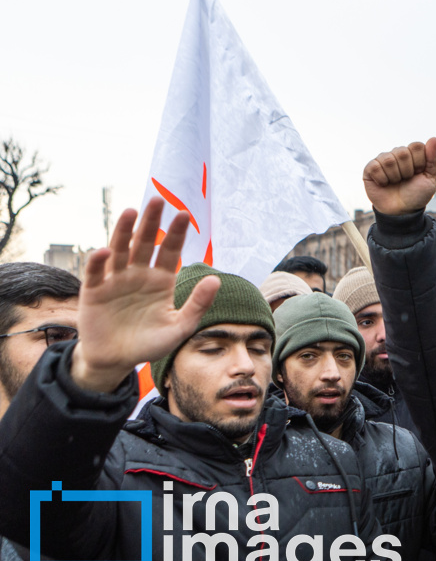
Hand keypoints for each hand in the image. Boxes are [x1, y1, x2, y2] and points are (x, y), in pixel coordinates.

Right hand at [71, 198, 219, 392]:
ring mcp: (115, 280)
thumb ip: (198, 304)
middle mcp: (138, 275)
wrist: (117, 360)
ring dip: (124, 231)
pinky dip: (100, 260)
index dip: (176, 233)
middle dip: (151, 222)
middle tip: (157, 200)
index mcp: (161, 281)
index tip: (184, 214)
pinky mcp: (95, 290)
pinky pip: (97, 271)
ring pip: (121, 249)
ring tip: (132, 212)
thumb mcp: (180, 326)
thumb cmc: (150, 343)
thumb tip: (216, 279)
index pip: (170, 251)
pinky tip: (107, 250)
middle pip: (145, 243)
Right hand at [363, 139, 435, 215]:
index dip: (419, 162)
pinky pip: (375, 166)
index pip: (416, 146)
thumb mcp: (431, 179)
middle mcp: (397, 154)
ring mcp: (383, 160)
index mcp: (412, 154)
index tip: (419, 173)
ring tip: (395, 183)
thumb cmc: (417, 195)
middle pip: (402, 152)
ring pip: (389, 160)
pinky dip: (382, 179)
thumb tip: (433, 138)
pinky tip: (384, 184)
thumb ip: (433, 159)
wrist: (402, 211)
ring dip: (395, 176)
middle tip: (406, 180)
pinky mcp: (370, 168)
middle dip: (407, 171)